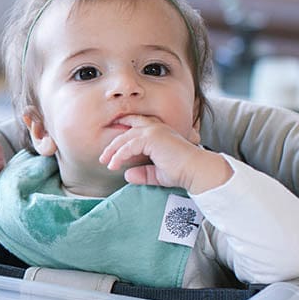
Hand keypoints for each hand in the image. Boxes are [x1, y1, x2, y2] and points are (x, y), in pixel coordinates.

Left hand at [99, 115, 230, 193]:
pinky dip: (119, 156)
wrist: (194, 170)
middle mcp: (155, 127)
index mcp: (159, 131)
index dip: (122, 129)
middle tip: (104, 157)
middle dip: (113, 144)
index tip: (111, 141)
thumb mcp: (157, 173)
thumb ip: (143, 173)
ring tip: (106, 162)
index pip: (136, 124)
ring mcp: (153, 131)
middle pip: (127, 130)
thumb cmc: (181, 171)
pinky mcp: (151, 138)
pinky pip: (128, 146)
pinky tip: (114, 165)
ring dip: (113, 151)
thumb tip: (127, 175)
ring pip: (125, 138)